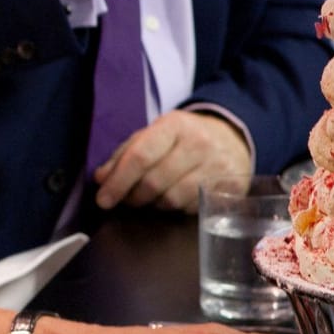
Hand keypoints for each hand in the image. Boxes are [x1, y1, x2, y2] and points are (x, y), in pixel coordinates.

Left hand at [94, 109, 249, 211]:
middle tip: (126, 199)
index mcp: (174, 125)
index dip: (118, 181)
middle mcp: (198, 143)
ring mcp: (217, 166)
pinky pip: (191, 208)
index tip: (103, 199)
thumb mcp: (154, 135)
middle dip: (133, 196)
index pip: (140, 156)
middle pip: (154, 182)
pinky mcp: (230, 186)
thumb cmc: (184, 138)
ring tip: (151, 196)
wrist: (232, 138)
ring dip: (154, 204)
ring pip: (172, 199)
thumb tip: (101, 178)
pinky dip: (176, 208)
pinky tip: (174, 197)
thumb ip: (125, 154)